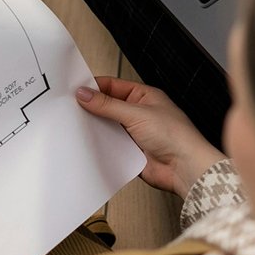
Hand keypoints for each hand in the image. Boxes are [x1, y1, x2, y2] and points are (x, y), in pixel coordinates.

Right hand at [76, 77, 225, 196]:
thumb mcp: (137, 113)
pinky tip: (87, 143)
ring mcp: (134, 133)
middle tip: (70, 108)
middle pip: (108, 106)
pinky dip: (100, 145)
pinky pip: (110, 146)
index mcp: (144, 96)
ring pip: (107, 127)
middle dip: (92, 108)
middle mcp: (138, 113)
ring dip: (95, 127)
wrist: (185, 168)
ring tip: (74, 125)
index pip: (113, 86)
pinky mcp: (130, 152)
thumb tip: (85, 94)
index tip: (75, 90)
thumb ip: (108, 105)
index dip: (94, 87)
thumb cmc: (175, 136)